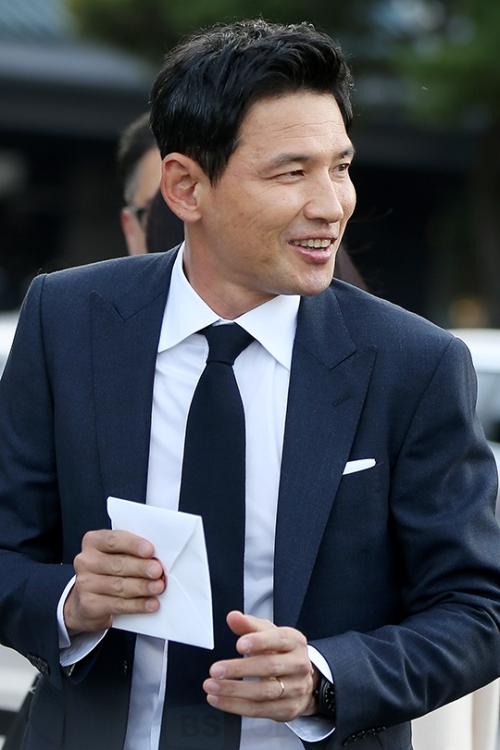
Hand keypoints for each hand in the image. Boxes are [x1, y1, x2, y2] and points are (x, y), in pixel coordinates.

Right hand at [63, 530, 165, 633]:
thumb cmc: (110, 570)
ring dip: (142, 587)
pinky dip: (137, 605)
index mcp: (94, 541)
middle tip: (158, 571)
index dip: (133, 545)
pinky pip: (117, 605)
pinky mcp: (89, 605)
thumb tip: (157, 558)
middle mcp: (86, 561)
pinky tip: (150, 604)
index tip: (150, 550)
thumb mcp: (118, 554)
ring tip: (158, 587)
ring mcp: (85, 584)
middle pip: (117, 564)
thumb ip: (133, 552)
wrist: (89, 600)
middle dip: (141, 568)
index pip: (113, 540)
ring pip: (118, 586)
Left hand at [203, 610, 317, 721]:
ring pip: (263, 692)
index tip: (239, 644)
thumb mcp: (269, 634)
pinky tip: (219, 699)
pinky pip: (259, 710)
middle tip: (216, 669)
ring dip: (234, 690)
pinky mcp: (287, 710)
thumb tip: (233, 617)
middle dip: (240, 669)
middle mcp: (299, 665)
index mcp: (295, 642)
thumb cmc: (281, 652)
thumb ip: (249, 625)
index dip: (259, 641)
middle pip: (269, 667)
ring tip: (212, 685)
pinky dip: (235, 706)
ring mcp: (296, 689)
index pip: (278, 640)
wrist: (303, 679)